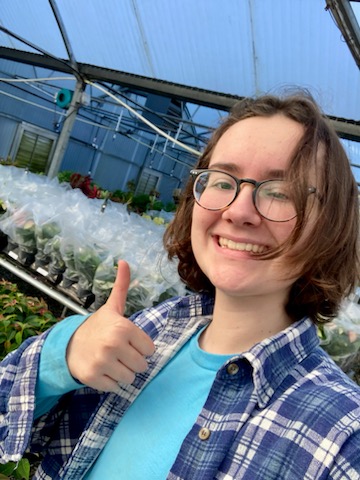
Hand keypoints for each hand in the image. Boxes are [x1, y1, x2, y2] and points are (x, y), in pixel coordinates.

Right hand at [66, 260, 154, 391]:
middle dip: (133, 361)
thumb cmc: (97, 327)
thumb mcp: (112, 307)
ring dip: (123, 373)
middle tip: (119, 353)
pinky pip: (116, 387)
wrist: (69, 345)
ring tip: (112, 361)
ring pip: (131, 378)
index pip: (150, 349)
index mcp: (123, 328)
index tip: (128, 342)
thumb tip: (124, 261)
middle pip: (142, 365)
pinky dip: (111, 382)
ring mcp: (102, 362)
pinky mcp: (93, 378)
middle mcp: (113, 345)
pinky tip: (103, 370)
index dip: (140, 347)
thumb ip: (122, 286)